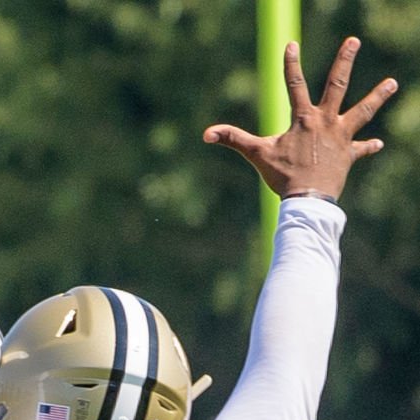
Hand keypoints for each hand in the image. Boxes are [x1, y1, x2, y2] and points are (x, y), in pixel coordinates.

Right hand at [205, 37, 396, 200]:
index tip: (291, 44)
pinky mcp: (348, 154)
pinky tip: (377, 143)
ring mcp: (341, 136)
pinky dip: (367, 147)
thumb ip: (233, 140)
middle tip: (353, 41)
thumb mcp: (257, 155)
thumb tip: (206, 133)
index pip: (295, 85)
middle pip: (337, 85)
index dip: (291, 64)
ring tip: (393, 83)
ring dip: (378, 96)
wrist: (308, 200)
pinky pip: (361, 149)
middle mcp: (326, 121)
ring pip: (363, 111)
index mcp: (303, 119)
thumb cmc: (282, 176)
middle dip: (345, 61)